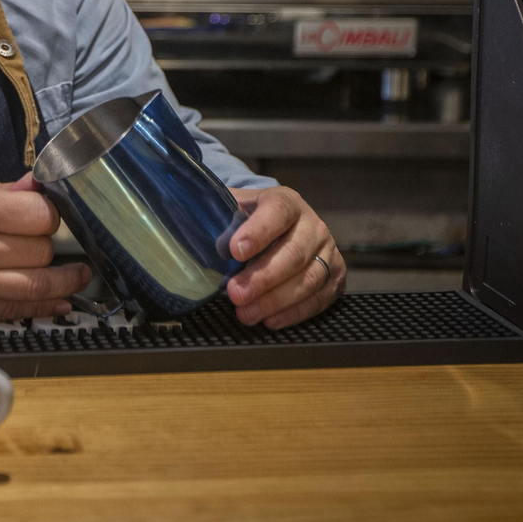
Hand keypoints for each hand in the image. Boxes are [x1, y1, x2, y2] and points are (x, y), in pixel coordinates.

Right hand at [0, 172, 91, 322]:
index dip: (52, 212)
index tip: (49, 212)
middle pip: (41, 250)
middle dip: (52, 243)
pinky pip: (14, 310)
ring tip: (81, 274)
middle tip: (52, 240)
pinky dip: (44, 307)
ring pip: (37, 285)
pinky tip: (61, 302)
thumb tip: (33, 187)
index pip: (38, 214)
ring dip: (66, 280)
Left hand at [223, 186, 344, 328]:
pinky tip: (269, 319)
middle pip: (293, 253)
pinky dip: (293, 313)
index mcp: (287, 202)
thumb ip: (216, 214)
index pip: (277, 212)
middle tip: (235, 293)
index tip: (235, 250)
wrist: (279, 225)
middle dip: (262, 278)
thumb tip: (187, 226)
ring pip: (307, 280)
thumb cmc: (251, 220)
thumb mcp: (234, 207)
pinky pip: (318, 299)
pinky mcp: (334, 277)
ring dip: (275, 301)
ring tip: (246, 313)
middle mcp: (312, 225)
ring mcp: (327, 251)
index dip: (258, 231)